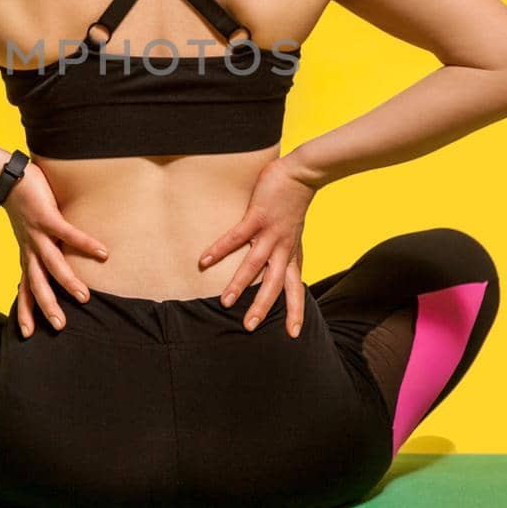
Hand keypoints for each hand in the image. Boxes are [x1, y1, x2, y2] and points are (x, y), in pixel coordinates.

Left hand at [3, 162, 109, 337]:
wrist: (6, 176)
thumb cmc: (22, 203)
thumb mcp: (30, 231)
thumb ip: (43, 246)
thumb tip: (58, 256)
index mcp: (26, 254)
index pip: (24, 289)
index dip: (25, 311)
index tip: (28, 334)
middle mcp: (30, 248)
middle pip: (37, 283)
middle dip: (47, 306)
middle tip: (59, 327)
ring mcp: (37, 233)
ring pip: (52, 264)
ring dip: (67, 281)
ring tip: (84, 297)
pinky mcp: (47, 217)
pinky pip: (68, 233)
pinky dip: (85, 244)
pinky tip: (102, 252)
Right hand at [197, 156, 318, 336]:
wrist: (303, 173)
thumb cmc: (294, 201)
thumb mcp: (294, 232)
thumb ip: (285, 248)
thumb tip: (275, 260)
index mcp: (291, 253)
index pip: (294, 287)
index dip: (295, 310)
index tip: (293, 334)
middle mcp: (283, 248)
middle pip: (275, 284)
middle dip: (263, 307)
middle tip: (250, 328)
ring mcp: (270, 233)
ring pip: (255, 265)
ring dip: (239, 284)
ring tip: (226, 302)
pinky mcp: (258, 217)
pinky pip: (236, 237)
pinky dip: (220, 249)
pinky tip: (204, 260)